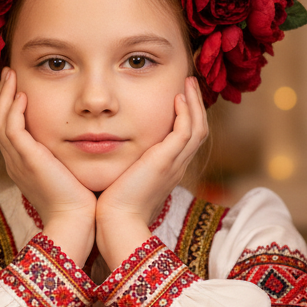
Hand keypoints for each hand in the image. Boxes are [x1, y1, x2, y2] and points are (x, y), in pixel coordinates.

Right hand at [0, 68, 96, 264]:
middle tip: (9, 74)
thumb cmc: (79, 204)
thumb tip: (82, 145)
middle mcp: (15, 162)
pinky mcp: (26, 160)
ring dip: (5, 96)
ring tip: (11, 75)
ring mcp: (18, 161)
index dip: (10, 107)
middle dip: (3, 96)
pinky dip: (14, 110)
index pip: (9, 130)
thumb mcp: (70, 175)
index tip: (19, 88)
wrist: (75, 223)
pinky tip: (23, 95)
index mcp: (23, 165)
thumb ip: (68, 159)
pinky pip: (12, 129)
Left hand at [95, 77, 208, 267]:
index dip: (186, 117)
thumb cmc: (113, 208)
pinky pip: (185, 132)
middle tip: (189, 83)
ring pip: (197, 128)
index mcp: (167, 172)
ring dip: (194, 104)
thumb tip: (109, 154)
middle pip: (198, 130)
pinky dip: (186, 113)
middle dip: (196, 105)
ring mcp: (174, 165)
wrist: (116, 224)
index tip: (179, 98)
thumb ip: (124, 166)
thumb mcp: (122, 181)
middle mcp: (176, 167)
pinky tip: (178, 97)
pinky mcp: (166, 162)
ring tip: (188, 83)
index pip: (185, 139)